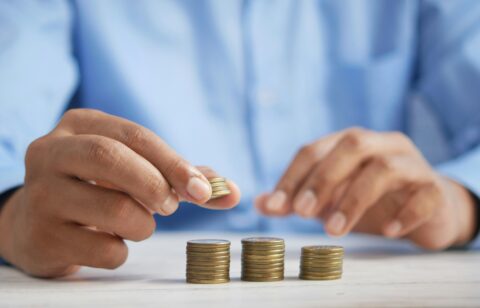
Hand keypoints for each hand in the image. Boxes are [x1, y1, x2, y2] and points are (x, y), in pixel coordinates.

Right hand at [0, 109, 239, 276]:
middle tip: (170, 207)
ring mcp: (40, 194)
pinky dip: (121, 251)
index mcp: (80, 125)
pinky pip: (104, 249)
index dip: (174, 162)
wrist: (36, 222)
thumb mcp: (131, 169)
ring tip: (136, 223)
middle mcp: (51, 152)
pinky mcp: (41, 236)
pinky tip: (109, 242)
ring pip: (114, 210)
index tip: (203, 190)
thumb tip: (232, 192)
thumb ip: (181, 177)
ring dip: (143, 224)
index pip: (134, 135)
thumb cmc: (97, 188)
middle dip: (155, 185)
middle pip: (111, 158)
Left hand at [256, 128, 475, 249]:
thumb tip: (260, 204)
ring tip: (334, 230)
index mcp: (350, 143)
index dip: (292, 176)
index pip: (314, 149)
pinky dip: (404, 213)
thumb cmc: (371, 200)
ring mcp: (411, 163)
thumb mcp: (330, 199)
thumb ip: (297, 199)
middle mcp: (381, 144)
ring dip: (354, 199)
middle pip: (351, 146)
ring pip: (384, 168)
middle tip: (302, 213)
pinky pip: (423, 195)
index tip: (275, 206)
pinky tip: (387, 231)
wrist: (427, 209)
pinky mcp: (435, 188)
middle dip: (323, 179)